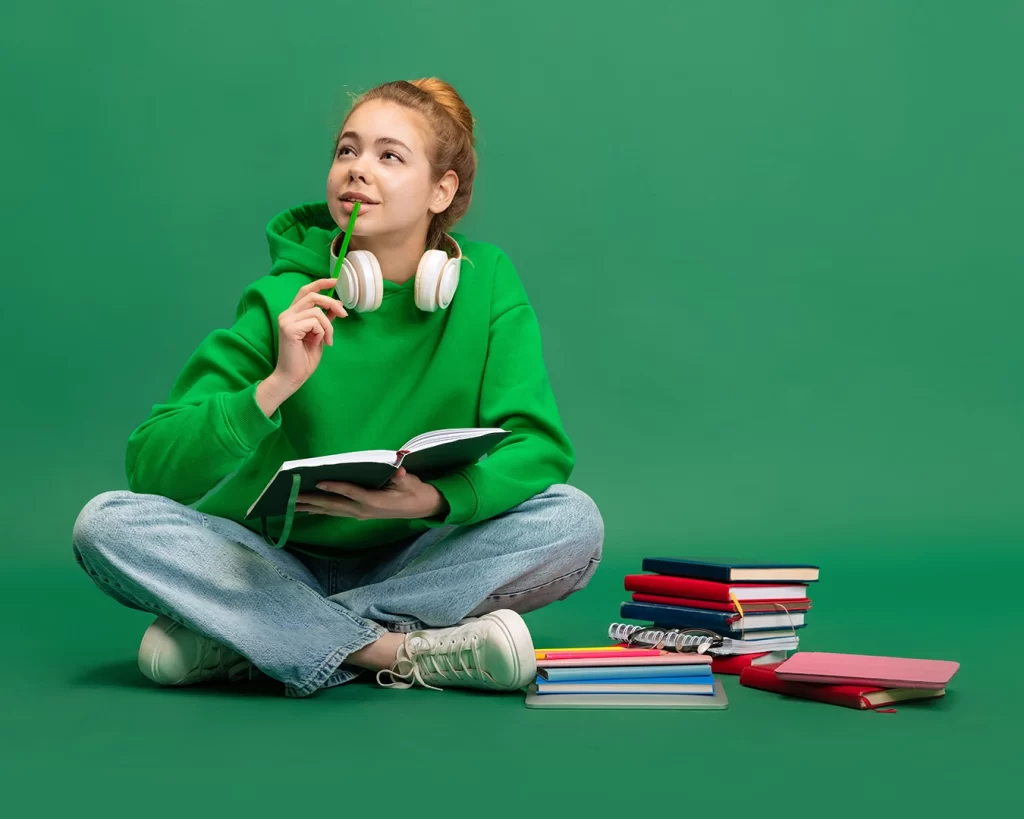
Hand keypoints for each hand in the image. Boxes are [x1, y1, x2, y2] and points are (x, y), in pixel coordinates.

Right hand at [273, 277, 347, 392]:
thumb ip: (325, 319)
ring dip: (329, 326)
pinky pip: (315, 322)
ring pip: (317, 312)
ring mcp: (286, 321)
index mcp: (292, 314)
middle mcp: (287, 314)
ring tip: (328, 340)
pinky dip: (323, 332)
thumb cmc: (304, 359)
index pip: (305, 291)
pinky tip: (321, 343)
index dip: (320, 283)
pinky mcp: (289, 329)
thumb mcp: (319, 335)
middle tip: (344, 314)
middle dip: (331, 302)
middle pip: (312, 296)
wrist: (293, 377)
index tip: (335, 280)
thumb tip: (336, 305)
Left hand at [295, 467, 447, 520]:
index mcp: (375, 501)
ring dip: (310, 507)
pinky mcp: (358, 514)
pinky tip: (306, 508)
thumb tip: (399, 469)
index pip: (351, 493)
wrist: (422, 507)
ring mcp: (360, 514)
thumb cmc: (415, 491)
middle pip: (333, 505)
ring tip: (290, 504)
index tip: (319, 482)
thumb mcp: (411, 482)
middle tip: (291, 497)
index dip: (336, 487)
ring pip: (331, 510)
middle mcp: (363, 510)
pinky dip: (319, 509)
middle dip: (312, 500)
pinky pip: (335, 512)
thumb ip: (401, 477)